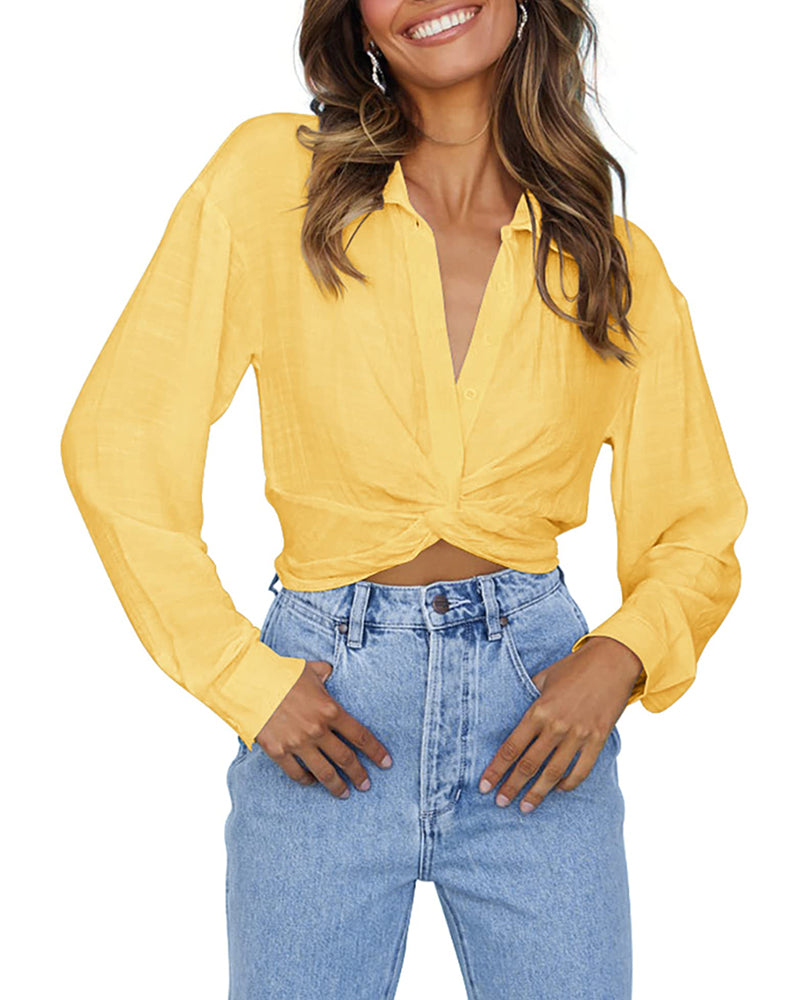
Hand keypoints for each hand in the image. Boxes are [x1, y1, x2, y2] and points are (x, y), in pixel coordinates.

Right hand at [255, 659, 392, 798]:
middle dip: (359, 774)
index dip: (376, 752)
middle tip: (366, 785)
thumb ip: (325, 674)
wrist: (250, 683)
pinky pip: (297, 773)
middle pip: (346, 759)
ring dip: (337, 785)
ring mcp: (298, 743)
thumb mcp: (310, 670)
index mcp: (330, 710)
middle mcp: (317, 730)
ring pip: (324, 772)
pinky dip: (307, 780)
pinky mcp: (278, 751)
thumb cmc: (282, 673)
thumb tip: (330, 671)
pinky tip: (312, 782)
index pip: (360, 736)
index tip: (386, 763)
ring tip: (344, 794)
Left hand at [478, 637, 642, 812]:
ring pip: (554, 772)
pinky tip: (558, 790)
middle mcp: (556, 725)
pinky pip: (582, 769)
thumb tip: (515, 712)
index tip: (484, 785)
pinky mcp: (598, 739)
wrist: (611, 662)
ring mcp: (579, 734)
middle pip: (529, 764)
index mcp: (539, 710)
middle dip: (512, 786)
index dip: (496, 769)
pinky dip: (569, 783)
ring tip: (525, 807)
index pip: (512, 747)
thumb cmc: (574, 667)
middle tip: (500, 803)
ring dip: (538, 792)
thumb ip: (529, 696)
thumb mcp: (544, 677)